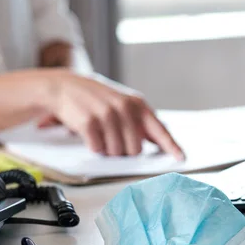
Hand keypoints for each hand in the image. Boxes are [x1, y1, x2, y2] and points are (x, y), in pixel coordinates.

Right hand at [39, 70, 183, 158]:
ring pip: (116, 152)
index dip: (171, 146)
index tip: (181, 158)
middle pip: (135, 150)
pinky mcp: (89, 122)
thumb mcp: (123, 103)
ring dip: (108, 150)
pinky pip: (98, 149)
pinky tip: (90, 135)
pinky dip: (94, 147)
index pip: (159, 130)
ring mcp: (107, 115)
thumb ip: (140, 121)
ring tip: (101, 134)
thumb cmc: (96, 98)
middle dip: (124, 151)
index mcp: (138, 105)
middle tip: (113, 139)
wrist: (64, 87)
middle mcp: (125, 109)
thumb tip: (159, 141)